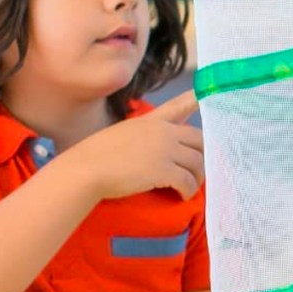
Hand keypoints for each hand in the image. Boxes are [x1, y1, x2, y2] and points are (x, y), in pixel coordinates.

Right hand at [61, 90, 204, 200]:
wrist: (85, 169)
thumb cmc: (97, 155)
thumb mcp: (124, 133)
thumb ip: (145, 134)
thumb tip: (160, 146)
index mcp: (152, 121)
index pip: (178, 106)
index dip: (195, 100)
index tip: (206, 96)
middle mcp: (163, 132)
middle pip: (199, 140)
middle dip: (203, 156)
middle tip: (198, 171)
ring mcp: (164, 150)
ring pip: (197, 163)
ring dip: (197, 177)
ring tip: (191, 187)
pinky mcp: (163, 170)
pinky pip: (187, 181)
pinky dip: (188, 190)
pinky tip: (183, 196)